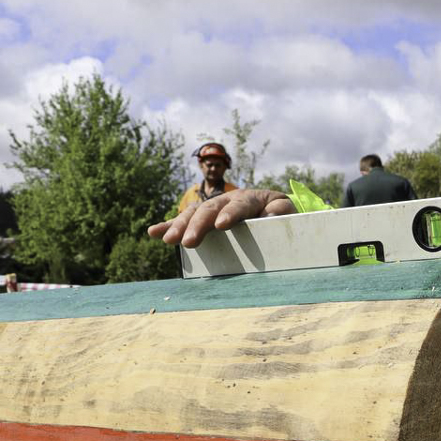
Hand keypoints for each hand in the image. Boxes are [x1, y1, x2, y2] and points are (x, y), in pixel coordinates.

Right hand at [148, 189, 296, 247]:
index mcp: (249, 198)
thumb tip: (270, 215)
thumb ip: (281, 211)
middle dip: (198, 225)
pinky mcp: (203, 218)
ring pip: (194, 213)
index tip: (221, 226)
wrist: (271, 209)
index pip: (239, 205)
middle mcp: (227, 200)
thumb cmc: (279, 214)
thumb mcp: (287, 211)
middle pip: (210, 209)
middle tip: (188, 241)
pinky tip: (153, 232)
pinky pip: (184, 220)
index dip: (230, 214)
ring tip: (169, 240)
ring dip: (179, 226)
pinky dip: (169, 226)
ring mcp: (213, 208)